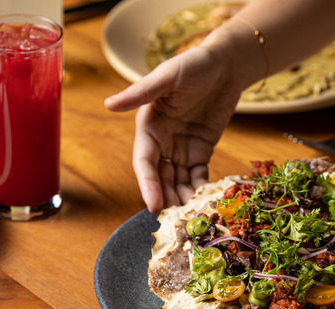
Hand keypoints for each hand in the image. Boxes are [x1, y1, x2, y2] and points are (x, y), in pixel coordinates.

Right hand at [104, 46, 244, 211]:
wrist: (226, 65)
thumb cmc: (193, 65)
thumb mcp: (167, 77)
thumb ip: (140, 93)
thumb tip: (108, 104)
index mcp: (148, 125)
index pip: (144, 161)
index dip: (148, 184)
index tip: (154, 205)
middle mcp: (162, 140)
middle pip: (160, 176)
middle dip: (167, 197)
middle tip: (177, 218)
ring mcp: (182, 148)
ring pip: (179, 181)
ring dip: (183, 197)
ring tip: (193, 215)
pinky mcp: (201, 150)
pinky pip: (198, 175)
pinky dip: (201, 189)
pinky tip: (207, 201)